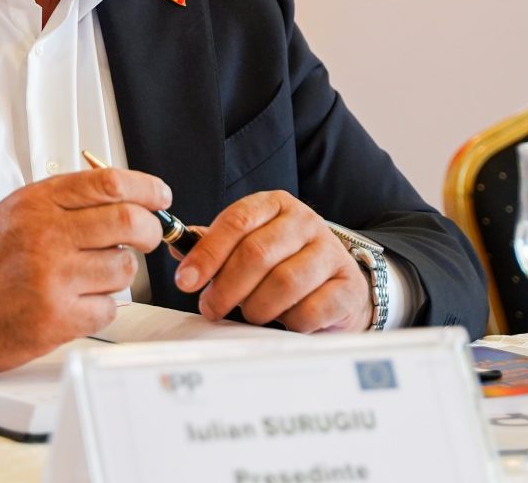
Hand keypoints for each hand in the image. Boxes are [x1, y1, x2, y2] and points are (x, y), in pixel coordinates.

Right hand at [0, 167, 170, 373]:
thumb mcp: (17, 211)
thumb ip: (65, 201)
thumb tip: (122, 196)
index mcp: (38, 203)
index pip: (109, 183)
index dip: (146, 188)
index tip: (159, 196)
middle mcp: (47, 236)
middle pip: (129, 222)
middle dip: (150, 230)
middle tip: (147, 236)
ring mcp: (54, 278)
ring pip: (124, 268)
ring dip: (118, 272)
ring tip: (92, 275)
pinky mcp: (58, 318)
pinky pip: (109, 307)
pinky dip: (101, 306)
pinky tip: (77, 302)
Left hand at [172, 190, 371, 331]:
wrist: (338, 283)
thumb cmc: (284, 262)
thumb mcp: (249, 244)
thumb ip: (214, 246)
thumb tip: (179, 250)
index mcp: (274, 205)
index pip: (235, 222)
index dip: (206, 254)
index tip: (186, 281)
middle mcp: (305, 221)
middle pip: (257, 254)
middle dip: (226, 287)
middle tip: (211, 307)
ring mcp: (330, 252)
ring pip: (283, 283)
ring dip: (256, 307)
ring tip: (249, 313)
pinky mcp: (348, 286)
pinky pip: (310, 311)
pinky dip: (288, 323)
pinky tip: (283, 320)